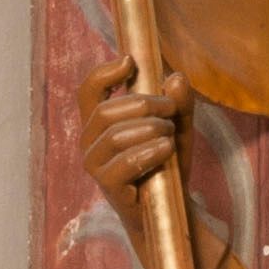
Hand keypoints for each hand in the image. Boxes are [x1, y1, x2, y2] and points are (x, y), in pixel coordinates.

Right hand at [78, 53, 192, 232]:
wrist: (172, 206)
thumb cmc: (168, 162)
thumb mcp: (179, 127)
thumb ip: (179, 104)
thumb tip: (176, 77)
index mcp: (99, 122)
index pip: (88, 91)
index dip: (104, 73)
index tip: (130, 62)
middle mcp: (90, 141)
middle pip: (107, 111)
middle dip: (144, 105)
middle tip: (171, 111)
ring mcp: (95, 165)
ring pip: (116, 135)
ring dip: (151, 129)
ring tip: (172, 135)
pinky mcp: (107, 185)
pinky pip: (126, 161)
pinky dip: (150, 151)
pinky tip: (168, 149)